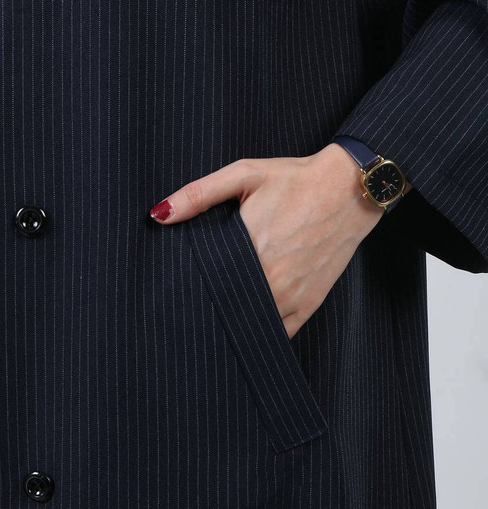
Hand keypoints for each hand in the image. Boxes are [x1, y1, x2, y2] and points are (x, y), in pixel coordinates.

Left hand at [149, 144, 411, 337]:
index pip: (206, 285)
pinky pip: (279, 334)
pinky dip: (262, 332)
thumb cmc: (295, 179)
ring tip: (218, 318)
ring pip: (250, 325)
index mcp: (248, 249)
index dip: (190, 290)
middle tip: (192, 308)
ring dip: (234, 323)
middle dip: (209, 308)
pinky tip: (249, 325)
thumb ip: (199, 194)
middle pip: (225, 308)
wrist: (350, 188)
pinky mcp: (308, 304)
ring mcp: (290, 296)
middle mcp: (269, 279)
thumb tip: (159, 215)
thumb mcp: (245, 174)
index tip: (178, 291)